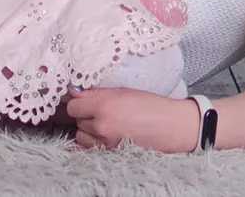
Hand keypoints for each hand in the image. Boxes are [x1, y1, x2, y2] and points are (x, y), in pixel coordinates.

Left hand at [66, 87, 198, 152]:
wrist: (170, 125)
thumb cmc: (151, 105)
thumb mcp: (123, 91)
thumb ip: (98, 93)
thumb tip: (76, 92)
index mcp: (104, 105)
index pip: (73, 104)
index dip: (79, 100)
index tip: (85, 98)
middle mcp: (101, 124)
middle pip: (76, 119)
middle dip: (85, 114)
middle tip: (98, 109)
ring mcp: (105, 141)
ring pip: (80, 135)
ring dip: (87, 129)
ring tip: (101, 123)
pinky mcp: (110, 152)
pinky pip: (88, 148)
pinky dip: (90, 142)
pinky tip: (100, 135)